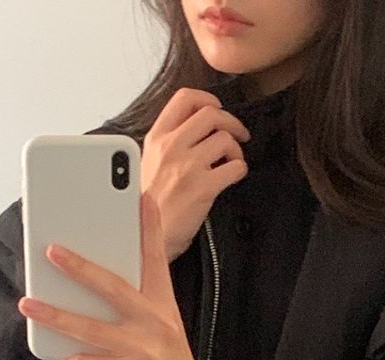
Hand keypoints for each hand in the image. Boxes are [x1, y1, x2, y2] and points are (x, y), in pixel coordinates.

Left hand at [16, 192, 216, 359]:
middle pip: (113, 286)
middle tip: (51, 249)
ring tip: (28, 303)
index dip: (149, 227)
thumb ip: (140, 305)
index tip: (141, 196)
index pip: (155, 259)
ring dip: (55, 314)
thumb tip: (95, 287)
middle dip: (80, 266)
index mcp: (163, 306)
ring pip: (91, 326)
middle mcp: (154, 322)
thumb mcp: (166, 329)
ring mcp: (142, 349)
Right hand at [141, 87, 251, 262]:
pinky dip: (240, 169)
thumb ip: (168, 145)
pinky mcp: (203, 188)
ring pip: (225, 139)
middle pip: (211, 114)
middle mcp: (171, 147)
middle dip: (231, 122)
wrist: (143, 236)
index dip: (208, 99)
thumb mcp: (148, 164)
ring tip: (232, 161)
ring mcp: (188, 166)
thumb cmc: (147, 207)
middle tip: (238, 134)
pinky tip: (233, 176)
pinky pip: (235, 167)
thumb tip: (195, 132)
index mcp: (156, 138)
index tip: (217, 108)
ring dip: (236, 149)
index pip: (185, 98)